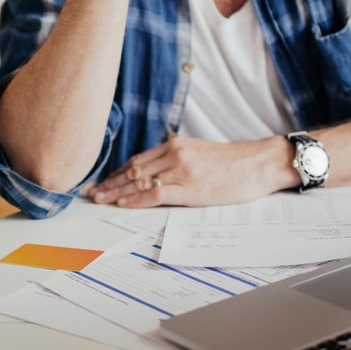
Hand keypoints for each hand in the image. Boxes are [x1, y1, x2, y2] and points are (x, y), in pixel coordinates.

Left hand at [87, 135, 295, 208]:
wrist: (259, 163)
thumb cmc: (235, 163)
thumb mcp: (201, 154)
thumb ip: (179, 160)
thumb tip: (160, 172)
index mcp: (176, 145)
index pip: (138, 160)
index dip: (117, 172)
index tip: (102, 181)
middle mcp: (175, 154)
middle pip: (133, 170)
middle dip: (110, 182)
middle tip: (91, 192)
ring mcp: (181, 170)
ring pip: (139, 180)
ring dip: (115, 191)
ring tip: (99, 199)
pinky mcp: (190, 188)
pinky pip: (155, 194)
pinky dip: (135, 199)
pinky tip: (122, 203)